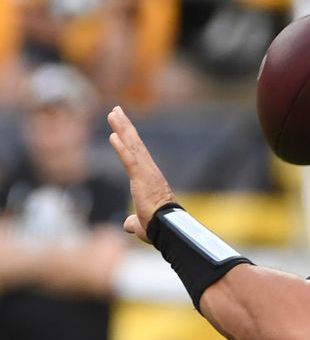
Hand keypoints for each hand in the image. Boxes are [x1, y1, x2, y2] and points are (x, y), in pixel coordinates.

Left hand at [107, 106, 175, 242]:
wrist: (167, 229)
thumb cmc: (158, 227)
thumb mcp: (141, 223)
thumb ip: (133, 221)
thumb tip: (129, 225)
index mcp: (148, 178)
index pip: (136, 154)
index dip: (127, 139)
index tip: (120, 126)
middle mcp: (149, 171)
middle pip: (134, 143)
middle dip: (124, 125)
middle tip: (115, 109)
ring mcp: (146, 173)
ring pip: (132, 146)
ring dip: (122, 128)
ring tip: (113, 113)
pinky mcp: (141, 179)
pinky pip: (129, 160)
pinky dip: (120, 147)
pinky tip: (113, 135)